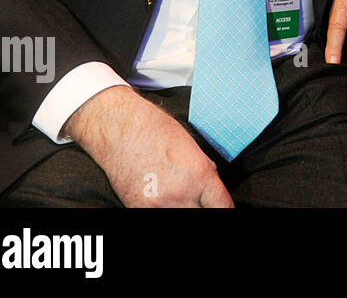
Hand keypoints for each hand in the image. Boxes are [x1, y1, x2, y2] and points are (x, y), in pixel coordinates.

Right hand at [62, 87, 231, 207]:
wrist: (119, 128)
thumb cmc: (156, 130)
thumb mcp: (192, 149)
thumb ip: (205, 173)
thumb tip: (212, 191)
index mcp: (200, 175)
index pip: (223, 207)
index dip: (227, 209)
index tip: (225, 208)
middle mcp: (181, 194)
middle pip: (203, 216)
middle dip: (205, 209)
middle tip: (202, 203)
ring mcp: (158, 205)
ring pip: (181, 217)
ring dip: (185, 210)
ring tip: (181, 200)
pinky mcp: (137, 209)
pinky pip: (158, 216)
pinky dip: (164, 210)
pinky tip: (163, 201)